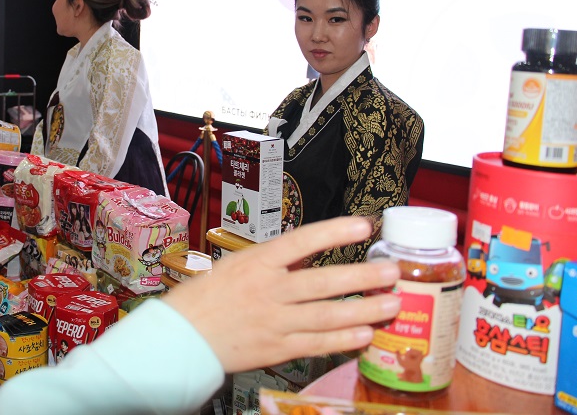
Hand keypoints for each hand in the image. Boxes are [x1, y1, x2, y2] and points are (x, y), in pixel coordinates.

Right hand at [163, 217, 401, 373]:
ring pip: (326, 316)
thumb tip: (314, 252)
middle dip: (362, 276)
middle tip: (393, 271)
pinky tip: (365, 334)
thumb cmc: (209, 296)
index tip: (363, 226)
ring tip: (392, 303)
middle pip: (322, 282)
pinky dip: (343, 340)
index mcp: (256, 262)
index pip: (301, 242)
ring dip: (363, 310)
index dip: (334, 233)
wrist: (183, 337)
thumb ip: (277, 262)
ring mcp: (274, 322)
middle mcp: (268, 291)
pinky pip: (316, 344)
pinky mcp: (277, 349)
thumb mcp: (239, 266)